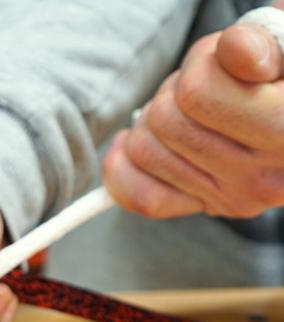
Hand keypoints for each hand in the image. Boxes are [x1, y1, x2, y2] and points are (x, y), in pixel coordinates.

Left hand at [103, 13, 283, 217]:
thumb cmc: (281, 71)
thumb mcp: (282, 43)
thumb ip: (259, 43)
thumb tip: (235, 53)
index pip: (194, 93)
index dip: (199, 64)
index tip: (225, 60)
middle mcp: (267, 175)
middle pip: (163, 121)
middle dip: (172, 92)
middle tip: (204, 84)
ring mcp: (238, 198)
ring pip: (145, 151)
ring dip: (154, 123)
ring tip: (192, 111)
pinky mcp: (211, 207)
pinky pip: (142, 196)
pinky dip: (125, 169)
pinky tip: (134, 144)